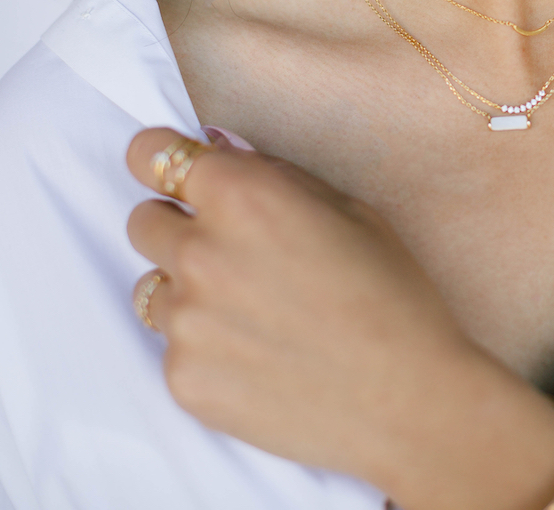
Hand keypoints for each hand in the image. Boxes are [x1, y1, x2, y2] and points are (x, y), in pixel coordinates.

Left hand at [125, 128, 553, 509]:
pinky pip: (174, 349)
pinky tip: (264, 359)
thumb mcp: (352, 210)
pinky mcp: (183, 379)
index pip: (149, 153)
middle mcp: (200, 252)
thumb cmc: (394, 298)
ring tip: (258, 316)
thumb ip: (276, 178)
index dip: (162, 161)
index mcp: (243, 197)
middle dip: (180, 228)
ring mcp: (185, 321)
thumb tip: (226, 157)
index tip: (178, 178)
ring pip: (153, 288)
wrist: (410, 399)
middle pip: (143, 221)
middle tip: (235, 255)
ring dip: (190, 293)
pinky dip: (208, 350)